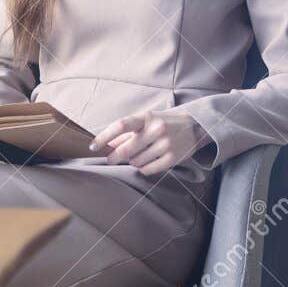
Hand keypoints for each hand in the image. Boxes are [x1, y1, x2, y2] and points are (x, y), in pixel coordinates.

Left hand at [90, 111, 209, 175]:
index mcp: (146, 117)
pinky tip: (146, 162)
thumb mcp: (146, 120)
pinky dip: (142, 168)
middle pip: (126, 149)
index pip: (120, 126)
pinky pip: (148, 169)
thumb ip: (127, 131)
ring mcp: (165, 145)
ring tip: (137, 155)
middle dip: (114, 156)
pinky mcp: (172, 158)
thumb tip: (107, 144)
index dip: (104, 137)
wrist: (194, 126)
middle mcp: (156, 130)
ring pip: (136, 161)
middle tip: (111, 159)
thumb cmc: (163, 122)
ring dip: (132, 161)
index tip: (93, 146)